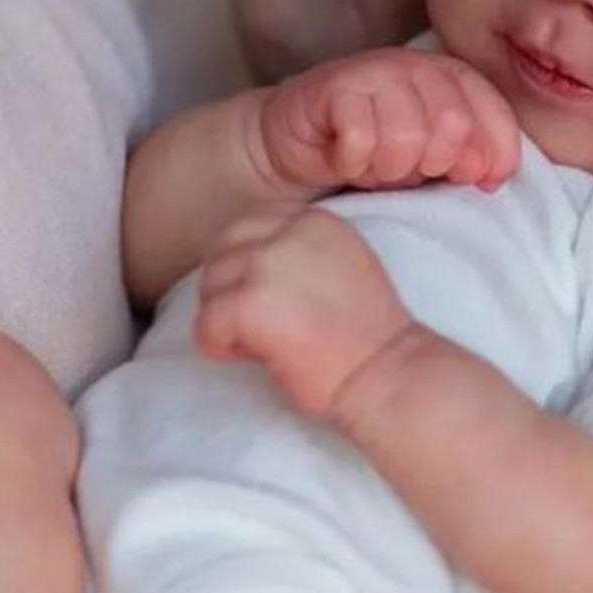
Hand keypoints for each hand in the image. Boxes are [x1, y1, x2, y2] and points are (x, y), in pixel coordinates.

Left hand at [196, 206, 409, 422]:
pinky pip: (205, 325)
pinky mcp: (249, 303)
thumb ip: (301, 251)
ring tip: (264, 341)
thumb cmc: (367, 334)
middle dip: (229, 288)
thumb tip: (250, 264)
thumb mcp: (342, 264)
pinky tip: (256, 357)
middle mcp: (288, 231)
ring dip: (225, 317)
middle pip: (223, 250)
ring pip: (210, 286)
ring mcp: (266, 264)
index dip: (250, 269)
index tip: (275, 302)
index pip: (250, 228)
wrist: (386, 372)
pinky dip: (220, 346)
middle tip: (258, 325)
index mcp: (314, 220)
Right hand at [258, 47, 519, 193]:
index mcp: (453, 78)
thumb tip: (492, 176)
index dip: (490, 156)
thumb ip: (467, 160)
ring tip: (372, 165)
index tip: (470, 181)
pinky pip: (361, 140)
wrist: (301, 143)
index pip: (495, 115)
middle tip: (403, 170)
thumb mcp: (431, 159)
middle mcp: (418, 66)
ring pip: (406, 136)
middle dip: (431, 164)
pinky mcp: (334, 85)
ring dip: (388, 168)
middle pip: (453, 125)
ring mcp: (375, 71)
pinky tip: (344, 158)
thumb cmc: (374, 152)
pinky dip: (353, 163)